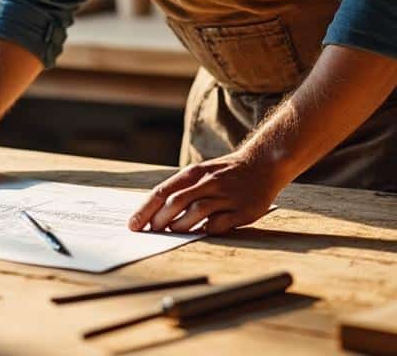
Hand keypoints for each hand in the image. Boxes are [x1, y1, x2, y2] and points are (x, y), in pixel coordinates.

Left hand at [128, 150, 285, 234]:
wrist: (264, 163)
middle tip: (151, 232)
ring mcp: (227, 196)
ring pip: (196, 211)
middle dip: (159, 220)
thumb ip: (181, 190)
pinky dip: (207, 230)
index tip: (132, 225)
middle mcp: (209, 182)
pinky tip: (200, 233)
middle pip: (176, 202)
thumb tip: (153, 213)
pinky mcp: (244, 210)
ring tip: (173, 232)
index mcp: (194, 173)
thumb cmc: (225, 173)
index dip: (145, 210)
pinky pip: (220, 223)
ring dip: (180, 225)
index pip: (163, 191)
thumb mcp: (201, 173)